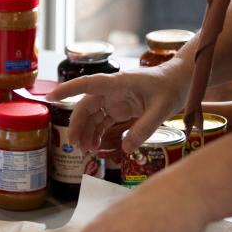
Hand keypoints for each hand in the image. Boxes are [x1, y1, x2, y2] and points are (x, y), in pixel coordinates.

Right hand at [46, 61, 190, 153]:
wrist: (181, 81)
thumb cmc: (172, 87)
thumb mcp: (163, 108)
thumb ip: (144, 128)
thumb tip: (125, 148)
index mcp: (119, 83)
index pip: (88, 84)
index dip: (68, 90)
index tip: (50, 97)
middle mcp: (112, 90)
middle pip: (85, 107)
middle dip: (76, 126)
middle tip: (75, 146)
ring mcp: (114, 99)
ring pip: (91, 116)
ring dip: (85, 133)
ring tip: (86, 151)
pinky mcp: (119, 107)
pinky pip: (101, 121)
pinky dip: (96, 133)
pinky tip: (95, 146)